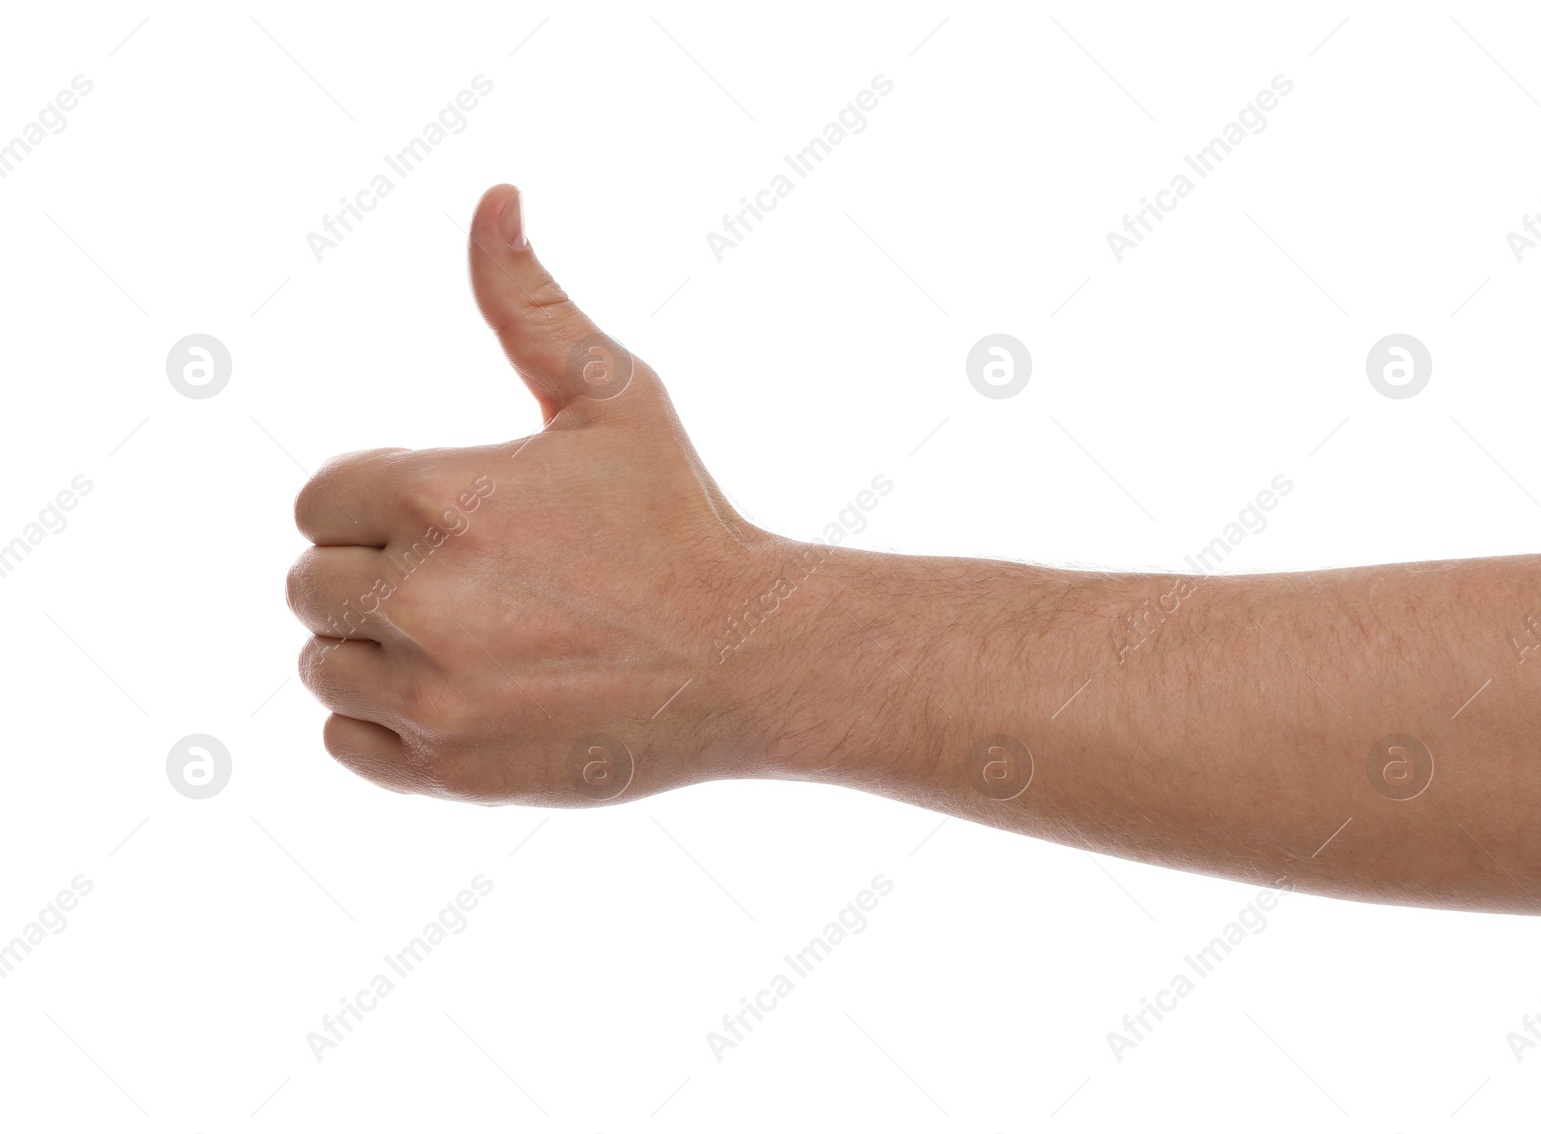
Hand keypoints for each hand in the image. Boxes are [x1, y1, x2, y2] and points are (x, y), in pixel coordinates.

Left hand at [287, 184, 794, 804]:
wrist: (750, 657)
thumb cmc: (681, 518)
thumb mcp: (615, 395)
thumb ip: (529, 302)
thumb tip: (493, 196)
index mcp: (439, 495)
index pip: (318, 500)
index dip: (377, 505)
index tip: (453, 519)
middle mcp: (419, 598)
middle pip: (308, 583)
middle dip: (372, 575)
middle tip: (470, 581)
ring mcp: (431, 694)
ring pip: (321, 664)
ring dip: (373, 649)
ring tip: (468, 638)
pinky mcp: (447, 771)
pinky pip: (342, 741)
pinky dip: (382, 721)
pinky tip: (460, 692)